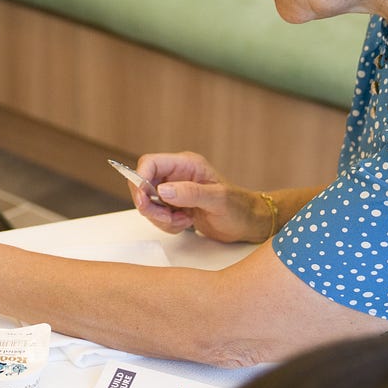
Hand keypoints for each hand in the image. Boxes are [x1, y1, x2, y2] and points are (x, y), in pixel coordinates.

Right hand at [135, 151, 266, 242]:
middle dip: (151, 206)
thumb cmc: (240, 208)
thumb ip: (190, 193)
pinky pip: (157, 215)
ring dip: (161, 218)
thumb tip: (162, 190)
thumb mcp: (218, 199)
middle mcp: (177, 175)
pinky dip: (167, 224)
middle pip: (143, 185)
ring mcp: (174, 191)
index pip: (150, 163)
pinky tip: (186, 223)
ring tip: (184, 221)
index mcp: (186, 164)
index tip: (143, 200)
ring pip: (148, 203)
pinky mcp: (174, 206)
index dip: (139, 179)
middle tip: (168, 218)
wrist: (248, 224)